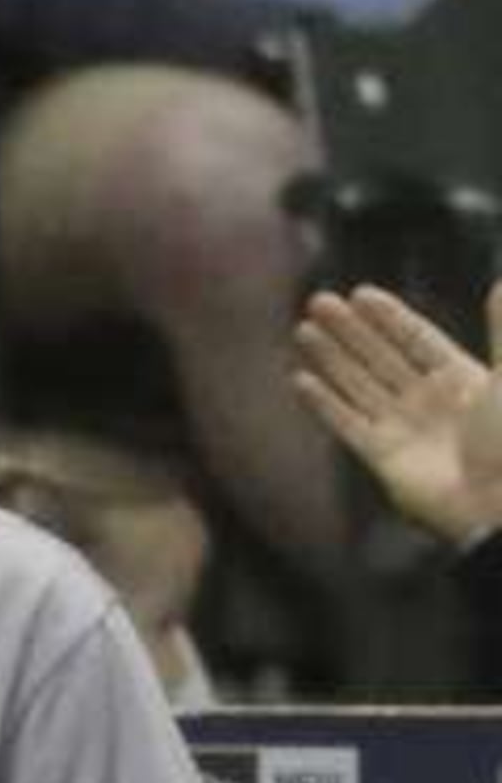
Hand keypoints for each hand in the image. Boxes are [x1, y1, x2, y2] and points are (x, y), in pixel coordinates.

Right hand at [290, 280, 501, 546]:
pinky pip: (345, 423)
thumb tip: (500, 281)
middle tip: (318, 301)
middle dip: (350, 330)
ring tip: (304, 330)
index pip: (417, 339)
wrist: (497, 501)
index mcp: (462, 380)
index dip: (390, 317)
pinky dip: (323, 403)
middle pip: (381, 357)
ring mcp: (402, 428)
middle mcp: (428, 401)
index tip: (360, 293)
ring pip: (358, 384)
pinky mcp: (381, 455)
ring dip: (331, 358)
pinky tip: (301, 380)